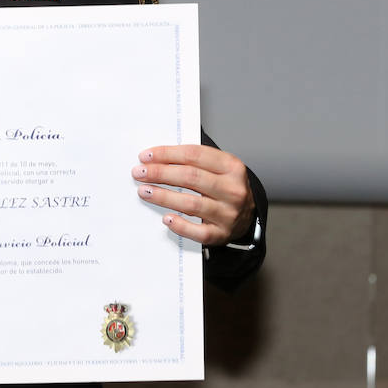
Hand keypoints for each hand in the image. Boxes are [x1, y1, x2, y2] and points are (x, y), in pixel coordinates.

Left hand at [133, 145, 254, 246]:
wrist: (248, 214)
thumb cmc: (224, 185)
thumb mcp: (217, 166)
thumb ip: (192, 160)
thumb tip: (155, 157)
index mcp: (232, 166)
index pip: (194, 155)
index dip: (167, 154)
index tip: (146, 156)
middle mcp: (233, 190)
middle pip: (190, 177)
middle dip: (160, 173)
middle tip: (139, 172)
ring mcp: (229, 213)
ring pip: (191, 204)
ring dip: (163, 197)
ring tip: (144, 191)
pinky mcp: (222, 234)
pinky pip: (199, 232)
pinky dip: (181, 226)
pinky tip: (167, 218)